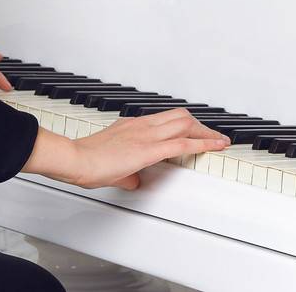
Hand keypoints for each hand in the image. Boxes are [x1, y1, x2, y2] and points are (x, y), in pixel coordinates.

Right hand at [21, 110, 230, 190]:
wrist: (76, 159)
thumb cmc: (86, 160)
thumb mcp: (111, 166)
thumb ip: (127, 171)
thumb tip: (135, 179)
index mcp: (132, 126)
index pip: (165, 118)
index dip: (184, 123)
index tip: (195, 130)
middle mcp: (142, 125)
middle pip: (181, 116)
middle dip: (199, 125)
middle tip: (212, 135)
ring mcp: (146, 134)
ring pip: (186, 123)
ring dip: (206, 132)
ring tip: (219, 141)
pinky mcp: (149, 148)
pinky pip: (184, 142)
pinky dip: (204, 142)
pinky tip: (216, 146)